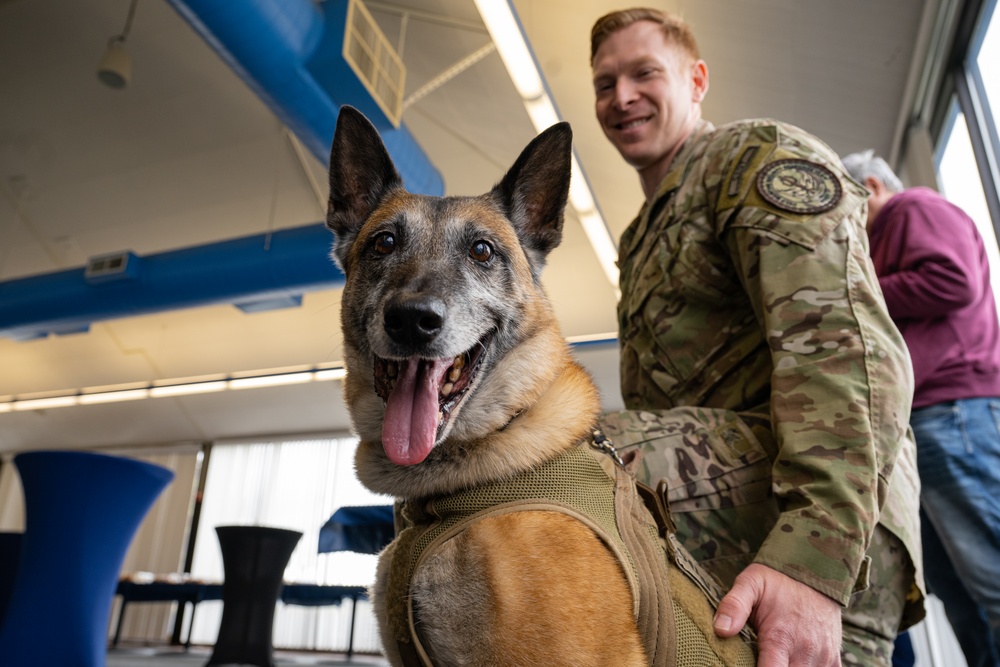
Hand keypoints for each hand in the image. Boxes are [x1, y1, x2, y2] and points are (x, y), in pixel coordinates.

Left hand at [713, 563, 841, 665]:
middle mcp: (805, 652)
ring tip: (775, 657)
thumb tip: (720, 630)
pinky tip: (793, 660)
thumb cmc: (778, 580)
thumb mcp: (750, 584)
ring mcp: (823, 656)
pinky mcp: (834, 659)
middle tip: (756, 657)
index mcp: (781, 638)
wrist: (815, 571)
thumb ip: (734, 606)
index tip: (744, 664)